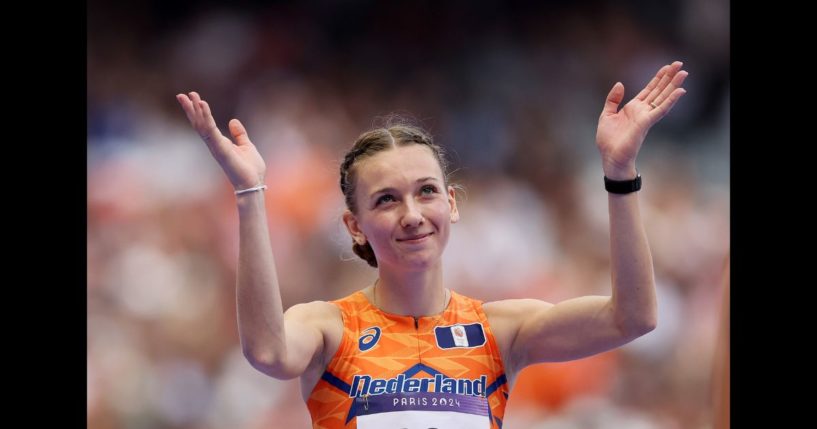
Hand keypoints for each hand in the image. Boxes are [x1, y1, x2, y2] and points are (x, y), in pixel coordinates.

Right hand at [176, 92, 265, 189]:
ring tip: (191, 96)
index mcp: (220, 143)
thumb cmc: (251, 169)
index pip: (205, 125)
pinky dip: (207, 117)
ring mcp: (216, 147)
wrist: (253, 184)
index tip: (193, 98)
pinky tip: (203, 105)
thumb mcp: (246, 146)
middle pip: (198, 124)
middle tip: (181, 95)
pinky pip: (211, 130)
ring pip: (202, 125)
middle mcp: (214, 144)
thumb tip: (233, 121)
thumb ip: (239, 134)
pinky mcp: (220, 149)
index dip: (198, 112)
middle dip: (190, 109)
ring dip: (196, 110)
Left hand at [596, 61, 687, 178]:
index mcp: (633, 108)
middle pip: (659, 90)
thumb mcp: (607, 115)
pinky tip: (680, 91)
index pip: (649, 90)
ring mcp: (646, 116)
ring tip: (683, 73)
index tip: (667, 67)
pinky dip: (671, 100)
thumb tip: (620, 83)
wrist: (610, 157)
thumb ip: (613, 99)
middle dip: (669, 77)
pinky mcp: (646, 123)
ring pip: (662, 97)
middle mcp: (642, 111)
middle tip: (680, 64)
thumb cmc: (609, 140)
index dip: (658, 78)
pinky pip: (661, 109)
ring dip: (673, 85)